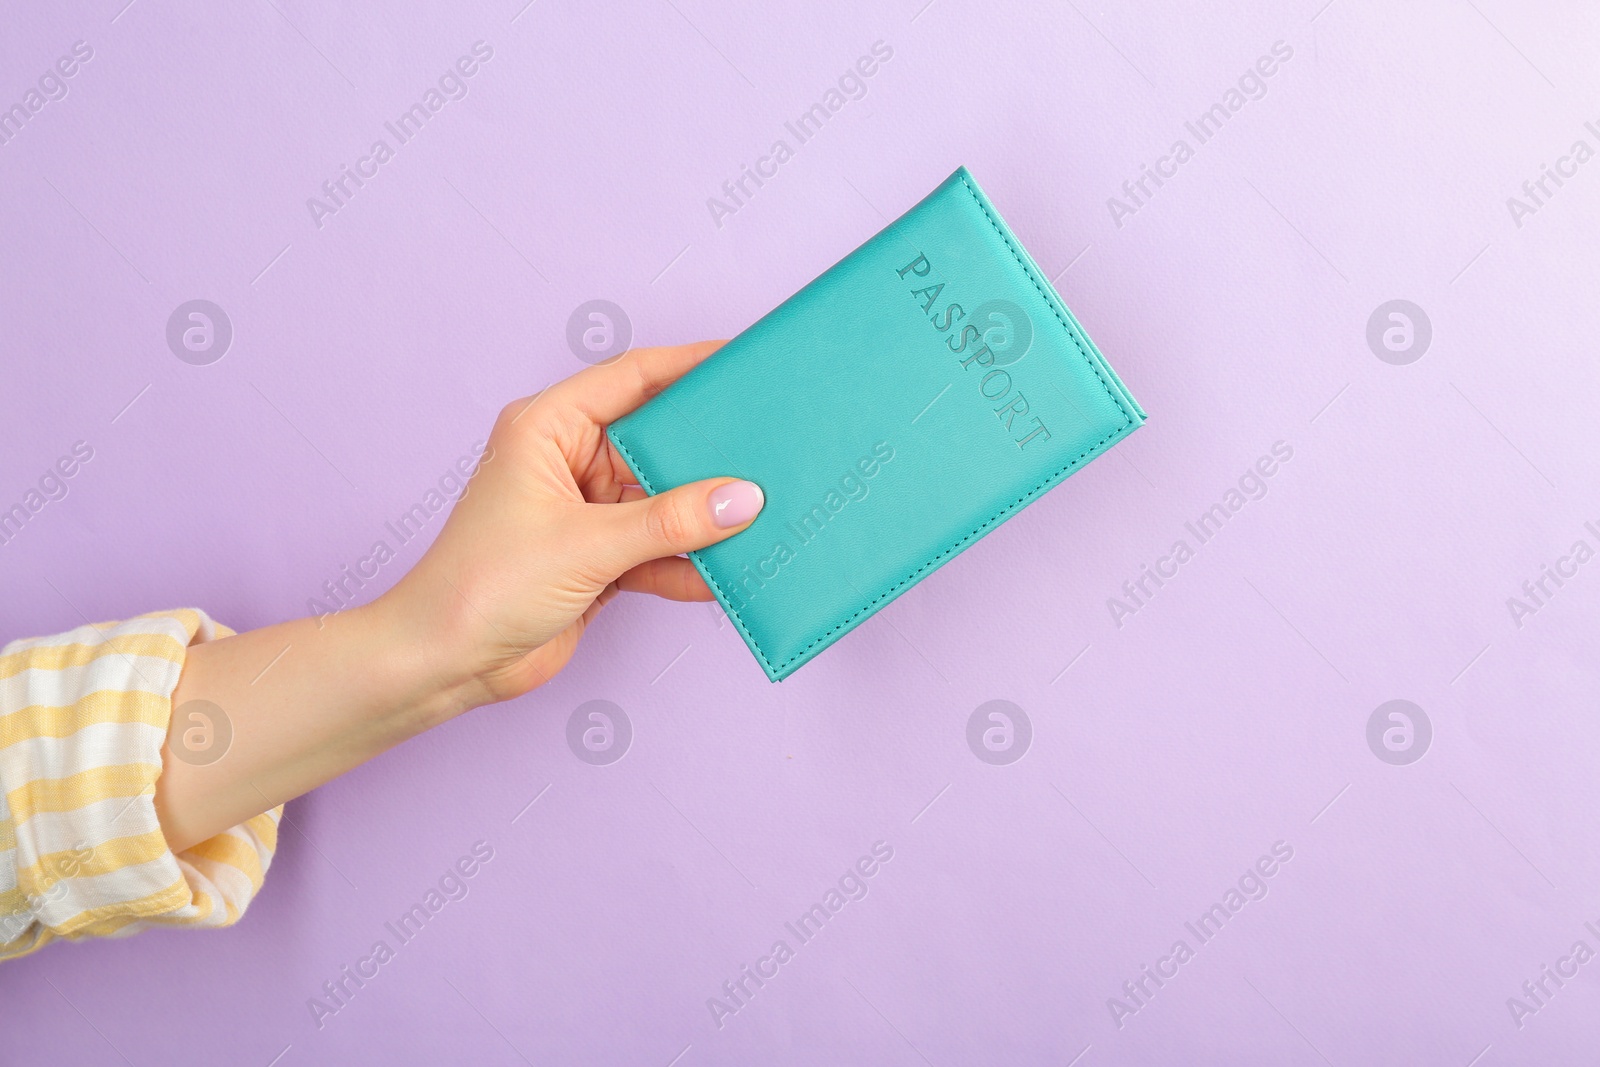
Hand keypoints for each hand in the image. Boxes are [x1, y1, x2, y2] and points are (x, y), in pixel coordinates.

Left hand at [155, 342, 762, 849]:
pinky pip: (660, 548)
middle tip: (773, 444)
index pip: (633, 378)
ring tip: (767, 512)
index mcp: (549, 427)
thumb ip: (670, 521)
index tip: (744, 363)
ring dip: (707, 514)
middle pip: (658, 441)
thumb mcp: (588, 545)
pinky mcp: (599, 558)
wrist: (445, 665)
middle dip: (711, 450)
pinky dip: (690, 562)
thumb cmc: (483, 586)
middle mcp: (570, 461)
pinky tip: (730, 571)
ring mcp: (587, 511)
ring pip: (665, 499)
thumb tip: (742, 500)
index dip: (691, 366)